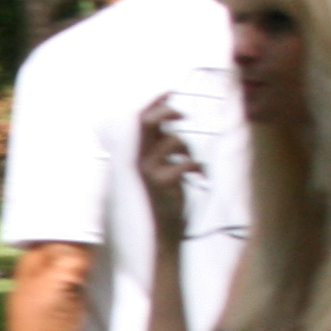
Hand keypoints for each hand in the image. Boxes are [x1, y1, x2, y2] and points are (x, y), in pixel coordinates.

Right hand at [131, 93, 198, 244]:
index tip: (169, 92)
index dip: (153, 104)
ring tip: (192, 163)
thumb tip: (168, 123)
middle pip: (146, 123)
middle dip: (165, 112)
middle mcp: (132, 161)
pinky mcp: (158, 184)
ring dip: (187, 147)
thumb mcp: (155, 172)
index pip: (136, 122)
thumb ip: (158, 149)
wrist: (157, 239)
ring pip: (172, 141)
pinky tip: (200, 176)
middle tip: (183, 114)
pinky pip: (183, 163)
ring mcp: (144, 172)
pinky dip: (197, 167)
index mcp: (130, 157)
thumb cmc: (159, 206)